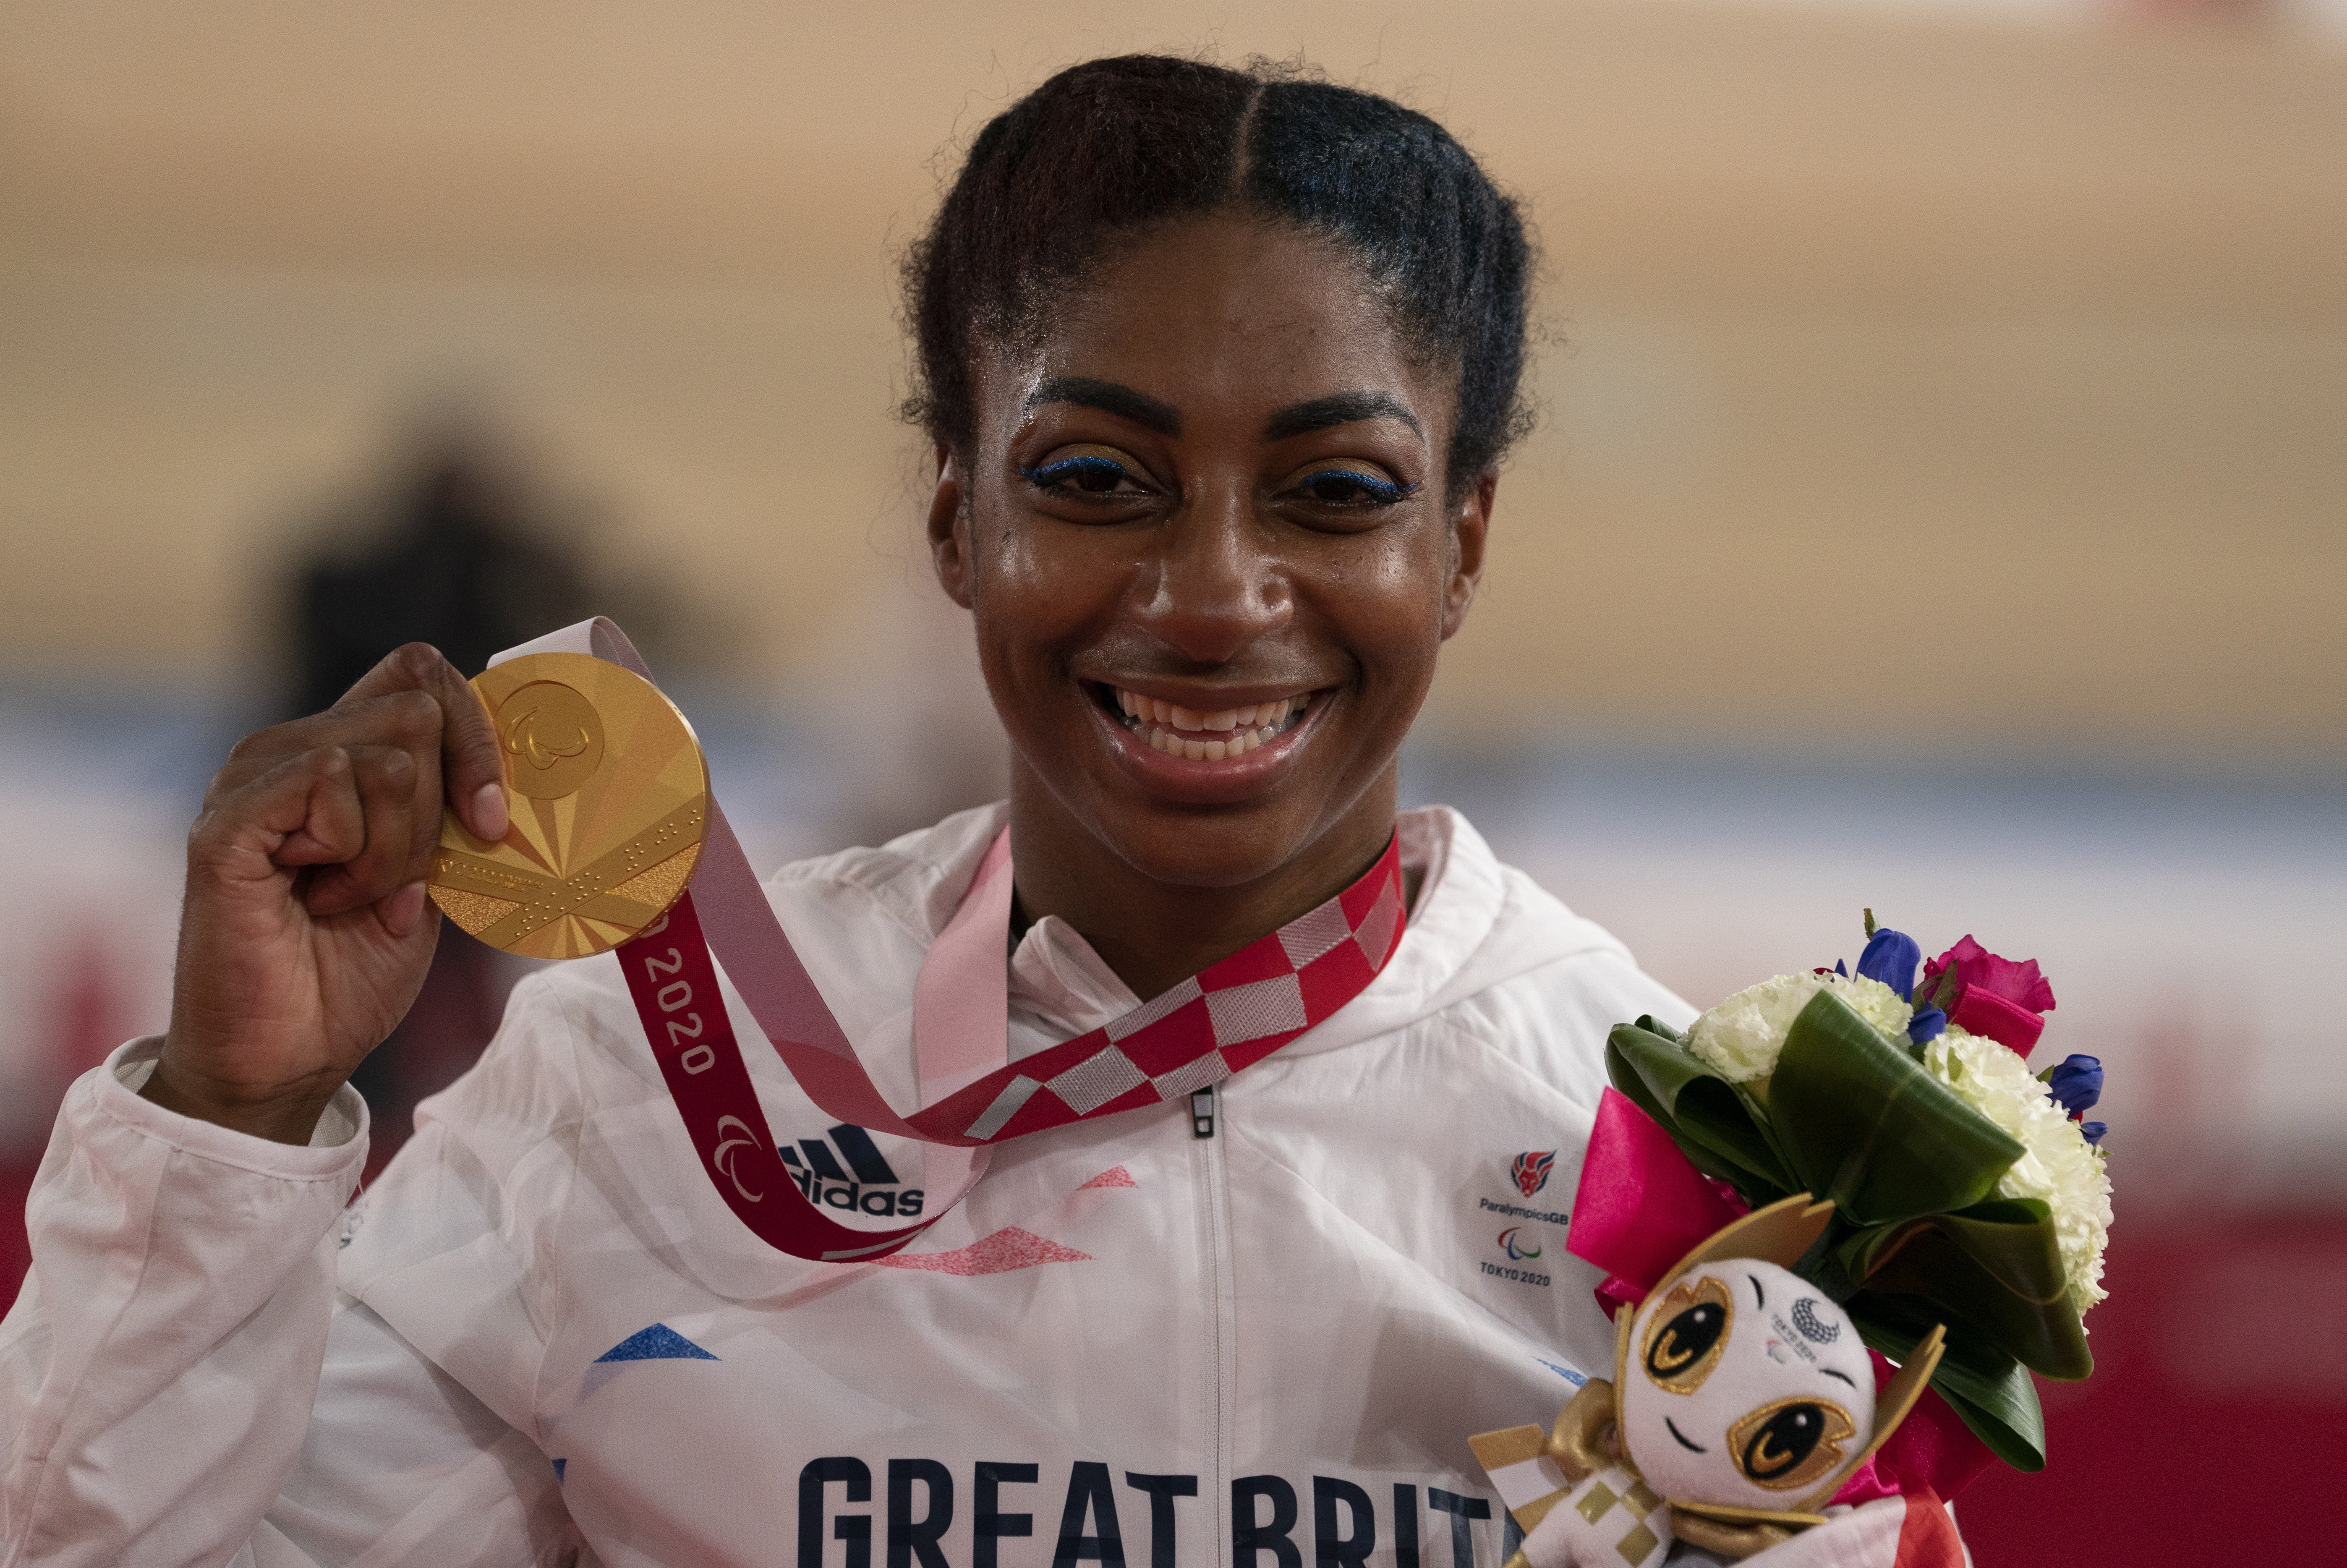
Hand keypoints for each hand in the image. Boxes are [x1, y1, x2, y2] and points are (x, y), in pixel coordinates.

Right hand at [144, 644, 508, 1142]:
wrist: (288, 1056)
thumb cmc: (351, 970)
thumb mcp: (433, 879)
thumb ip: (456, 814)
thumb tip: (515, 774)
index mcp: (339, 750)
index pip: (421, 671)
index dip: (476, 734)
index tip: (493, 819)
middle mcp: (289, 746)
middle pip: (417, 711)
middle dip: (436, 811)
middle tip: (394, 882)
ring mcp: (252, 776)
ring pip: (387, 759)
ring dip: (395, 849)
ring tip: (346, 898)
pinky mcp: (229, 819)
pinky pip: (331, 782)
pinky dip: (353, 856)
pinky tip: (315, 897)